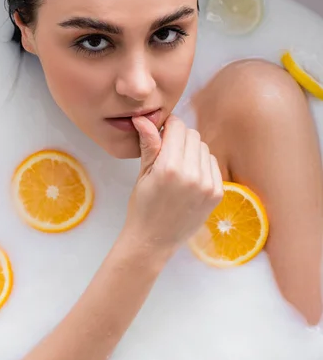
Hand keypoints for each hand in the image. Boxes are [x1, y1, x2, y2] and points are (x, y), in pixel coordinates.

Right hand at [124, 114, 222, 253]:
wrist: (154, 241)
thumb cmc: (143, 207)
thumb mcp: (142, 174)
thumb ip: (149, 144)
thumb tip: (143, 119)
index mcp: (170, 167)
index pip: (178, 127)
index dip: (168, 126)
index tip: (162, 134)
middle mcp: (192, 174)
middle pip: (193, 135)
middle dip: (180, 138)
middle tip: (168, 153)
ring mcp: (208, 185)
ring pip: (204, 148)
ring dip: (192, 151)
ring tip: (178, 169)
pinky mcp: (217, 193)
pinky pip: (213, 164)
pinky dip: (202, 165)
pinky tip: (189, 178)